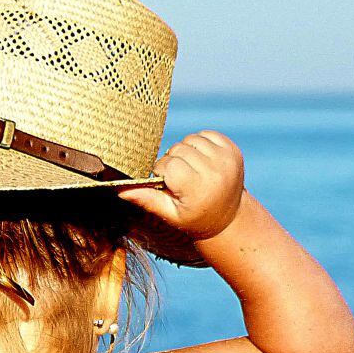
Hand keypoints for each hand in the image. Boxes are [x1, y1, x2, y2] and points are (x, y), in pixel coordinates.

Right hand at [116, 131, 244, 240]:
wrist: (228, 217)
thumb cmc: (194, 218)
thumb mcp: (170, 214)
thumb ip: (148, 199)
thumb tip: (120, 190)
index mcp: (198, 188)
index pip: (168, 164)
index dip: (162, 172)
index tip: (168, 184)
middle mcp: (215, 170)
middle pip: (178, 149)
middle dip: (173, 162)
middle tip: (180, 179)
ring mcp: (226, 158)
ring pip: (191, 139)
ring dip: (185, 151)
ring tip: (190, 170)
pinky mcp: (232, 150)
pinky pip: (206, 134)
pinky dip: (199, 144)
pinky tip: (201, 161)